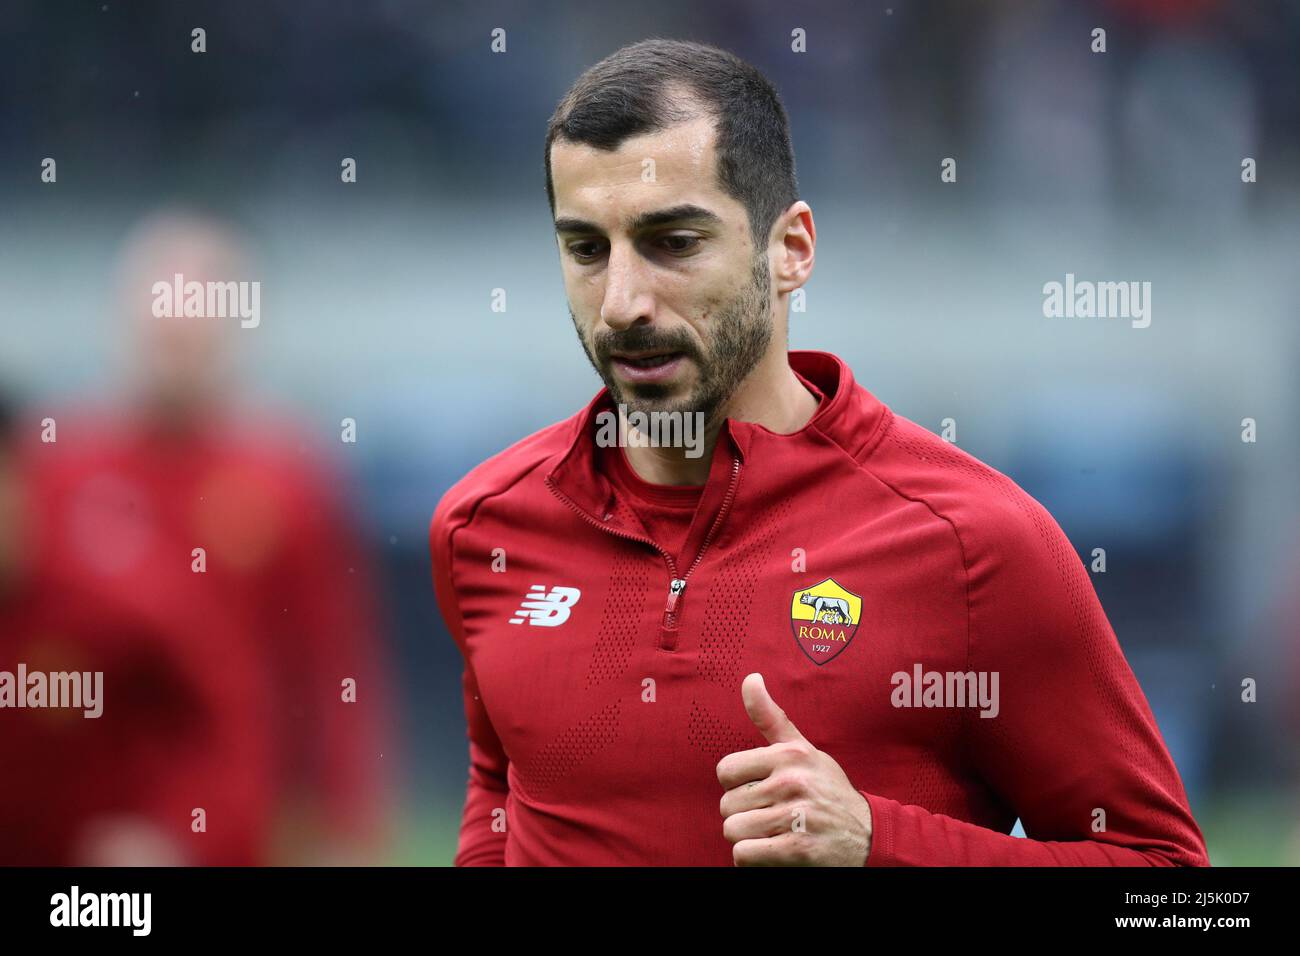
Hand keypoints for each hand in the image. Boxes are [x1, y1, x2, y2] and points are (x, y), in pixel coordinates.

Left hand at [717, 672, 871, 865]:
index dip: (737, 784)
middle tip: (769, 814)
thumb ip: (771, 717)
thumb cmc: (828, 789)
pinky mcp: (798, 849)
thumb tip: (750, 678)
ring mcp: (795, 816)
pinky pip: (744, 854)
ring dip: (748, 838)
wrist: (869, 834)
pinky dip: (752, 858)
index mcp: (789, 755)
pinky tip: (771, 851)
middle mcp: (791, 782)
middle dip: (743, 814)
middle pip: (727, 804)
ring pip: (733, 830)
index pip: (726, 770)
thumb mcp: (804, 749)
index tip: (757, 789)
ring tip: (771, 832)